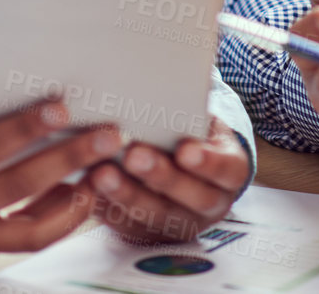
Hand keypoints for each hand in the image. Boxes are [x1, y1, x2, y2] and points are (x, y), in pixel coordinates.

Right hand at [0, 94, 120, 262]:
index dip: (25, 127)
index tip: (61, 105)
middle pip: (20, 187)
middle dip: (68, 159)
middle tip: (107, 136)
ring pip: (31, 229)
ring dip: (73, 201)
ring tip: (104, 172)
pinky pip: (24, 241)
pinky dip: (57, 221)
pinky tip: (80, 194)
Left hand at [87, 116, 250, 243]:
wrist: (184, 167)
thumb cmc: (189, 133)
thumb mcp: (201, 121)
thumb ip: (192, 112)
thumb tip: (171, 85)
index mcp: (229, 172)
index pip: (227, 170)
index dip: (209, 163)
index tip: (185, 149)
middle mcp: (209, 203)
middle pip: (191, 198)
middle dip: (160, 176)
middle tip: (134, 155)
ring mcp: (178, 222)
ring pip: (155, 215)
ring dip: (126, 194)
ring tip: (102, 172)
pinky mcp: (148, 232)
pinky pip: (127, 224)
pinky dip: (106, 206)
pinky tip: (89, 187)